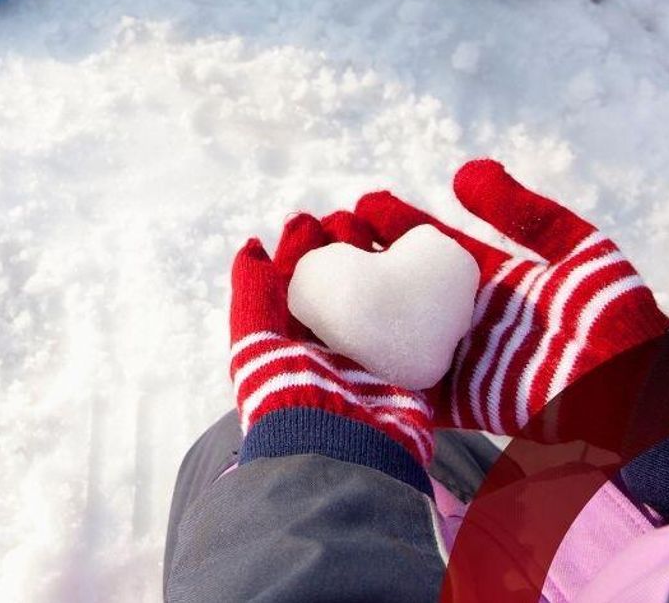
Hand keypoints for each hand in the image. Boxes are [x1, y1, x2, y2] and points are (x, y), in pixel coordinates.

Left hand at [231, 214, 434, 465]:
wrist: (345, 447)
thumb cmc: (289, 394)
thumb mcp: (257, 343)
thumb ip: (252, 296)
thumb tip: (251, 247)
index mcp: (295, 346)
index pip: (299, 284)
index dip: (302, 250)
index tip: (309, 221)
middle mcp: (334, 349)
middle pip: (342, 282)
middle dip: (342, 247)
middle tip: (345, 221)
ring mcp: (376, 355)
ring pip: (378, 290)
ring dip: (375, 256)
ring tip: (371, 225)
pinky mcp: (413, 361)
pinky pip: (417, 312)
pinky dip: (415, 280)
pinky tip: (414, 251)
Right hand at [352, 160, 668, 435]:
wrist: (637, 389)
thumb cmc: (615, 315)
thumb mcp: (576, 247)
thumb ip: (522, 212)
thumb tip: (463, 172)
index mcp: (491, 278)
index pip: (431, 243)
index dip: (398, 222)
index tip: (363, 204)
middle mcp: (466, 316)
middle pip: (402, 281)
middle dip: (364, 257)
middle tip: (328, 234)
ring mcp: (459, 357)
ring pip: (393, 326)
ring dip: (355, 305)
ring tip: (320, 278)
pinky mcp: (458, 398)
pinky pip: (405, 379)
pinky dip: (373, 361)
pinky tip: (337, 339)